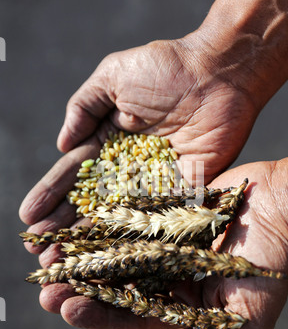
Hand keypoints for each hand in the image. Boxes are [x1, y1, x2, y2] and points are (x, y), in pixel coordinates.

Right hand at [19, 36, 258, 263]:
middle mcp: (129, 167)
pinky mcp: (184, 191)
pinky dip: (136, 237)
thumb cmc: (165, 67)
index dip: (51, 194)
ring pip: (118, 217)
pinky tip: (112, 254)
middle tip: (38, 249)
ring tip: (64, 260)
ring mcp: (155, 182)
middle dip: (64, 224)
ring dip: (92, 239)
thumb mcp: (113, 76)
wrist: (219, 72)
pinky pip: (157, 217)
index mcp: (109, 141)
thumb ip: (84, 106)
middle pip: (91, 201)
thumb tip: (62, 145)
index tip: (28, 216)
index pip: (74, 173)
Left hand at [34, 154, 287, 328]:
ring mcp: (165, 241)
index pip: (134, 315)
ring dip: (84, 254)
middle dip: (81, 286)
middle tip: (46, 287)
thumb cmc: (276, 264)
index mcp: (185, 303)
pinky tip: (77, 222)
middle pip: (117, 283)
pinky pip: (129, 217)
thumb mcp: (246, 317)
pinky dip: (103, 221)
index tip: (68, 308)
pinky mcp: (165, 212)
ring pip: (116, 251)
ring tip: (50, 253)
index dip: (100, 314)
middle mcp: (169, 274)